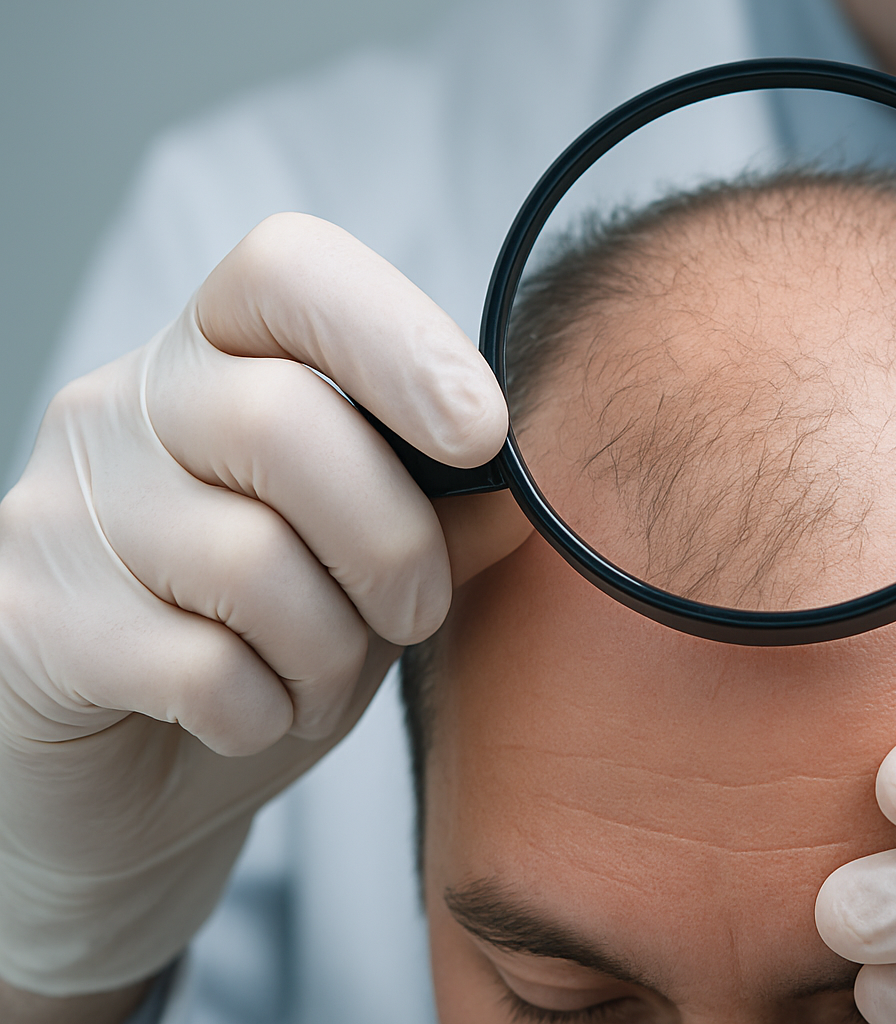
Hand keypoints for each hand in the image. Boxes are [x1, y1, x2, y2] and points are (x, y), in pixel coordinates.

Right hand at [0, 213, 526, 1000]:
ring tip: (319, 683)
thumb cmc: (269, 646)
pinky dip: (264, 712)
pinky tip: (253, 719)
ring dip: (329, 651)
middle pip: (282, 420)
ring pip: (246, 557)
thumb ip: (449, 513)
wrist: (131, 780)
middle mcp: (122, 405)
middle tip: (415, 615)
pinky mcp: (28, 621)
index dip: (396, 337)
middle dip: (391, 541)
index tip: (482, 434)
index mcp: (217, 357)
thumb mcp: (377, 569)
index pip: (285, 272)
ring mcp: (62, 509)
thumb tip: (531, 485)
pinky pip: (196, 665)